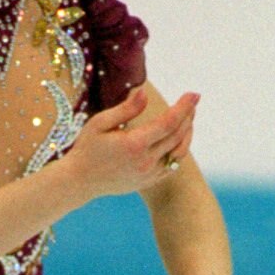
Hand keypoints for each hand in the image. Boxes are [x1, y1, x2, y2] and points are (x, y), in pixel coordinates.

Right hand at [69, 84, 198, 198]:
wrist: (80, 181)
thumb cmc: (87, 148)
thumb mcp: (99, 123)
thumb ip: (125, 109)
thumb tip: (145, 93)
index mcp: (134, 144)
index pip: (169, 122)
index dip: (184, 107)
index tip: (194, 94)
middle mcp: (145, 161)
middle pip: (177, 136)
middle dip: (188, 116)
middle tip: (192, 101)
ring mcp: (148, 174)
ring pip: (179, 152)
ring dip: (187, 133)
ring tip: (189, 118)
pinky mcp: (148, 181)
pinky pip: (172, 166)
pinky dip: (179, 150)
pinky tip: (179, 138)